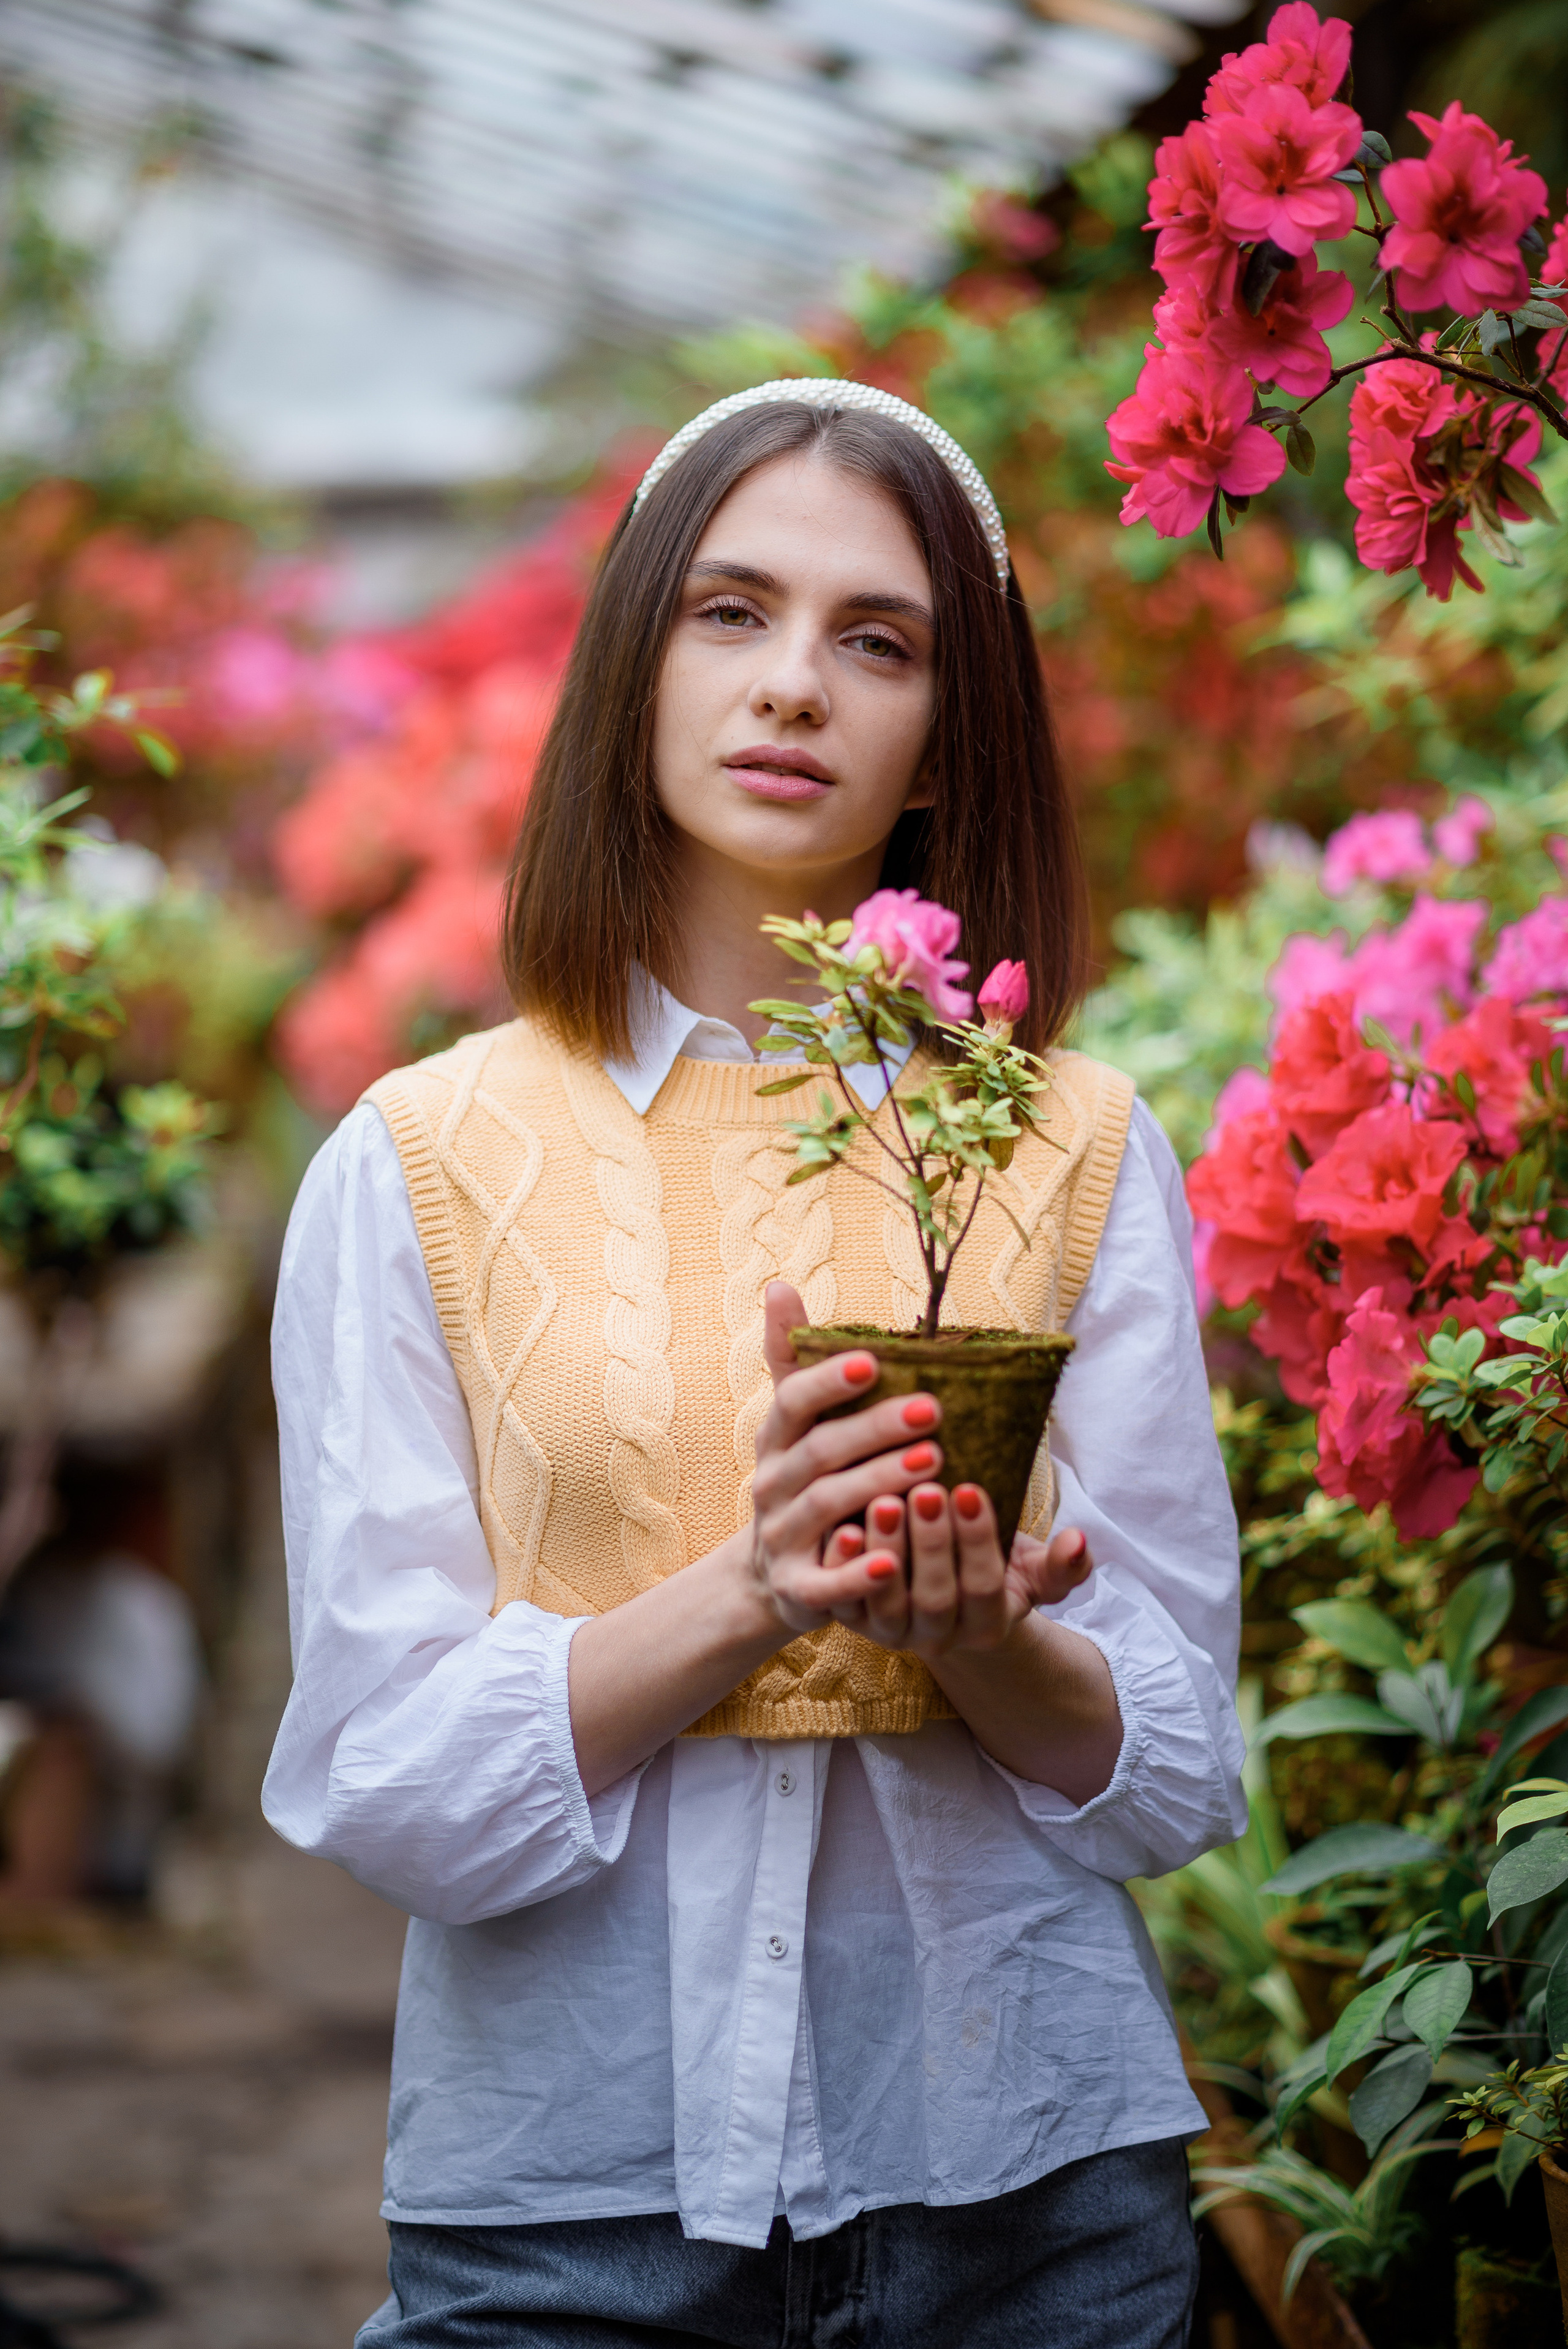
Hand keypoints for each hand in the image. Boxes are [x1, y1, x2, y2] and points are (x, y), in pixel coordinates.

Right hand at [751, 1282, 957, 1634]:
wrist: (775, 1574)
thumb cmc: (802, 1482)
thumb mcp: (793, 1424)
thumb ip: (792, 1359)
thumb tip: (780, 1285)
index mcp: (776, 1440)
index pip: (793, 1402)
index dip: (829, 1382)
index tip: (873, 1360)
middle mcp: (772, 1485)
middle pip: (821, 1452)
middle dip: (876, 1429)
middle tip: (935, 1410)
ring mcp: (782, 1538)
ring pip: (828, 1507)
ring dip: (879, 1484)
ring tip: (935, 1465)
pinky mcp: (797, 1589)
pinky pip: (826, 1584)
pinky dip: (857, 1574)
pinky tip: (895, 1563)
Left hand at [822, 1489, 1093, 1658]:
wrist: (939, 1595)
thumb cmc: (989, 1567)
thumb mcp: (1029, 1569)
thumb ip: (1059, 1564)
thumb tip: (1080, 1541)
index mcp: (985, 1626)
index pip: (984, 1587)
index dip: (977, 1542)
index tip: (971, 1489)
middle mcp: (936, 1638)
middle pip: (934, 1598)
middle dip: (931, 1544)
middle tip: (925, 1490)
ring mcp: (889, 1633)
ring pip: (885, 1603)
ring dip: (884, 1552)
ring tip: (883, 1501)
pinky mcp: (850, 1619)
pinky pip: (841, 1601)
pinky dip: (840, 1567)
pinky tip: (841, 1528)